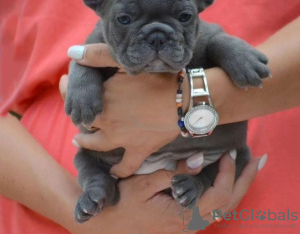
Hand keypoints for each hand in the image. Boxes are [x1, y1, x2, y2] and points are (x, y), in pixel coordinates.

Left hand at [61, 43, 189, 176]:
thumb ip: (98, 55)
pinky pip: (126, 166)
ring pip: (97, 144)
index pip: (79, 96)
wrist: (184, 98)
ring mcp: (122, 139)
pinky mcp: (139, 150)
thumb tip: (71, 53)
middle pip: (85, 121)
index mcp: (104, 99)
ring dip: (86, 143)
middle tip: (76, 112)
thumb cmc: (157, 77)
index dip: (69, 90)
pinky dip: (119, 170)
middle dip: (77, 115)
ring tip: (78, 140)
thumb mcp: (125, 62)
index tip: (66, 83)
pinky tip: (113, 172)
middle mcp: (108, 121)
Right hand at [69, 153, 264, 233]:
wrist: (108, 224)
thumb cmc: (123, 203)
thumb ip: (172, 173)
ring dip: (239, 185)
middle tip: (257, 159)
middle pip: (229, 204)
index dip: (226, 174)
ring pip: (224, 207)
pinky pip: (214, 206)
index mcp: (182, 215)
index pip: (217, 196)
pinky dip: (226, 190)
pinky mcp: (185, 218)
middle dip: (245, 181)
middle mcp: (191, 223)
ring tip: (249, 166)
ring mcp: (189, 223)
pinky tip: (228, 179)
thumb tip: (198, 160)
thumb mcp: (143, 184)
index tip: (227, 153)